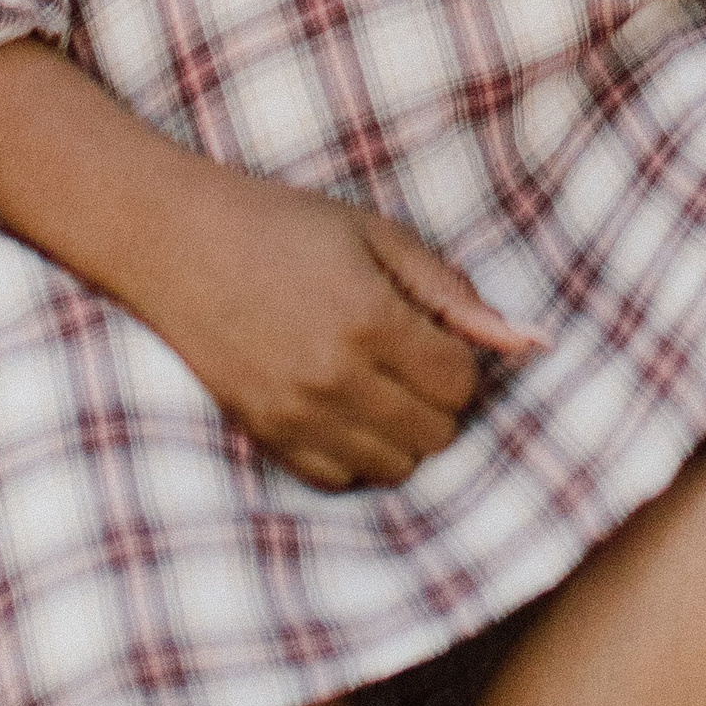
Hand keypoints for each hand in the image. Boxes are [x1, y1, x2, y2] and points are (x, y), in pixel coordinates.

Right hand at [140, 168, 544, 491]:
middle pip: (437, 434)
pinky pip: (341, 480)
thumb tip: (527, 341)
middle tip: (409, 354)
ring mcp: (298, 418)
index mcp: (371, 321)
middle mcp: (337, 381)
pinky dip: (356, 452)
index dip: (460, 357)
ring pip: (395, 467)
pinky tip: (342, 405)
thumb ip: (451, 293)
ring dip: (402, 429)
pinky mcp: (266, 438)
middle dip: (438, 397)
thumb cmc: (283, 225)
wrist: (178, 243)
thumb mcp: (377, 235)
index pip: (462, 384)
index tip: (434, 331)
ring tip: (376, 379)